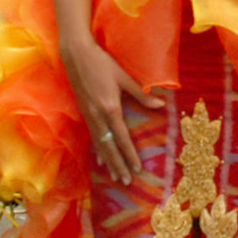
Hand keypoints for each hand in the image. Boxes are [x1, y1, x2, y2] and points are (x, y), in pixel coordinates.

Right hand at [60, 33, 140, 184]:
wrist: (76, 55)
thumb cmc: (102, 63)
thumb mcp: (123, 77)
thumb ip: (141, 94)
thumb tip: (160, 104)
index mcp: (110, 108)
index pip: (122, 138)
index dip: (129, 155)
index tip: (137, 169)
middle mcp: (98, 116)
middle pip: (109, 147)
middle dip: (118, 165)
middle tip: (126, 181)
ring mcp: (89, 116)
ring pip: (100, 144)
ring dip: (108, 162)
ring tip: (115, 176)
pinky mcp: (84, 113)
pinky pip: (92, 137)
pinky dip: (97, 150)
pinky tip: (99, 160)